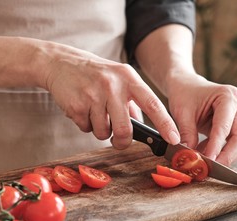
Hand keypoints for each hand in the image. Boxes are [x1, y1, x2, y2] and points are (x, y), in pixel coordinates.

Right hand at [43, 43, 179, 149]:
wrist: (61, 63)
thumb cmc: (94, 74)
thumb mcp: (118, 79)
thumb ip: (132, 102)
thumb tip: (142, 128)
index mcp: (129, 78)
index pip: (153, 104)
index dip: (166, 124)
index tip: (175, 139)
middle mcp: (113, 85)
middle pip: (125, 129)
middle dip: (122, 141)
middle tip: (118, 140)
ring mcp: (93, 95)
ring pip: (103, 132)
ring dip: (99, 130)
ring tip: (94, 112)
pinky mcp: (77, 105)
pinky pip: (86, 128)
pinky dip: (85, 124)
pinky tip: (82, 108)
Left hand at [166, 72, 236, 165]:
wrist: (187, 86)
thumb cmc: (184, 95)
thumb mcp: (181, 112)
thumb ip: (186, 133)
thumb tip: (189, 156)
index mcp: (228, 97)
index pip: (224, 127)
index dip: (216, 147)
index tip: (207, 161)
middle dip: (225, 157)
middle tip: (209, 169)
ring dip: (223, 156)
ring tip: (201, 157)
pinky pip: (233, 144)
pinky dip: (219, 152)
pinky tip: (202, 151)